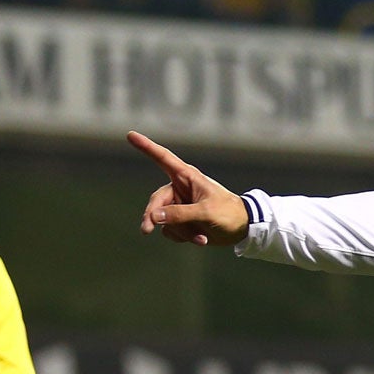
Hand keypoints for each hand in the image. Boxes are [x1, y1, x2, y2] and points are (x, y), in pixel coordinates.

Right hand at [129, 131, 249, 246]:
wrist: (243, 230)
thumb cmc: (228, 213)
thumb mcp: (206, 212)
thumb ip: (180, 214)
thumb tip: (154, 217)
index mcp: (187, 177)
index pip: (162, 158)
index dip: (146, 147)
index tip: (130, 134)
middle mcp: (180, 190)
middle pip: (156, 202)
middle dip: (152, 217)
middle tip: (146, 230)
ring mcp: (180, 206)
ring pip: (164, 221)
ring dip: (181, 231)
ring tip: (201, 237)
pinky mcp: (182, 221)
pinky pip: (172, 231)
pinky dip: (185, 237)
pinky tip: (202, 239)